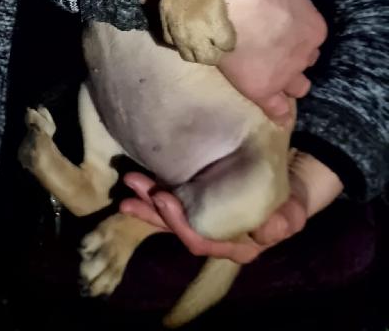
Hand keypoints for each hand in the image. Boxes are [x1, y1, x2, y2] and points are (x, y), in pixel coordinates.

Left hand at [120, 151, 342, 263]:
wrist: (290, 177)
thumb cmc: (290, 193)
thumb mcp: (295, 207)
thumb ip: (288, 218)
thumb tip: (270, 230)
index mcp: (237, 245)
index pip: (202, 239)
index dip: (179, 222)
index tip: (164, 197)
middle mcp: (215, 237)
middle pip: (178, 228)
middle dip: (153, 210)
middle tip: (135, 184)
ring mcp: (202, 219)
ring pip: (170, 217)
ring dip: (146, 201)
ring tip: (128, 182)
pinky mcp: (195, 201)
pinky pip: (171, 202)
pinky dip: (151, 195)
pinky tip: (133, 185)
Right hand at [143, 0, 326, 121]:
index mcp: (314, 27)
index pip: (310, 38)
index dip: (294, 36)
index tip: (279, 31)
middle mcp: (305, 54)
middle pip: (305, 61)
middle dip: (292, 57)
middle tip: (271, 50)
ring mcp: (285, 74)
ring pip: (297, 86)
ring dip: (287, 82)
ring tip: (270, 76)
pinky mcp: (262, 88)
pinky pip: (276, 109)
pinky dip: (278, 113)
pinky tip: (279, 118)